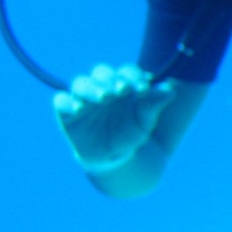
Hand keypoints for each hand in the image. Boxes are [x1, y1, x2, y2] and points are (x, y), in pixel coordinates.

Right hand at [53, 64, 175, 175]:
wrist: (114, 159)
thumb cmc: (131, 135)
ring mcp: (83, 98)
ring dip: (92, 87)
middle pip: (101, 72)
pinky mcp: (67, 112)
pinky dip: (68, 102)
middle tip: (122, 90)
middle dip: (111, 78)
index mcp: (122, 84)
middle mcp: (101, 87)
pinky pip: (61, 101)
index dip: (134, 76)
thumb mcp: (145, 121)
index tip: (144, 89)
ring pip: (81, 83)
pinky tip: (79, 107)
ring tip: (104, 97)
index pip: (126, 72)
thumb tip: (170, 91)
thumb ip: (154, 105)